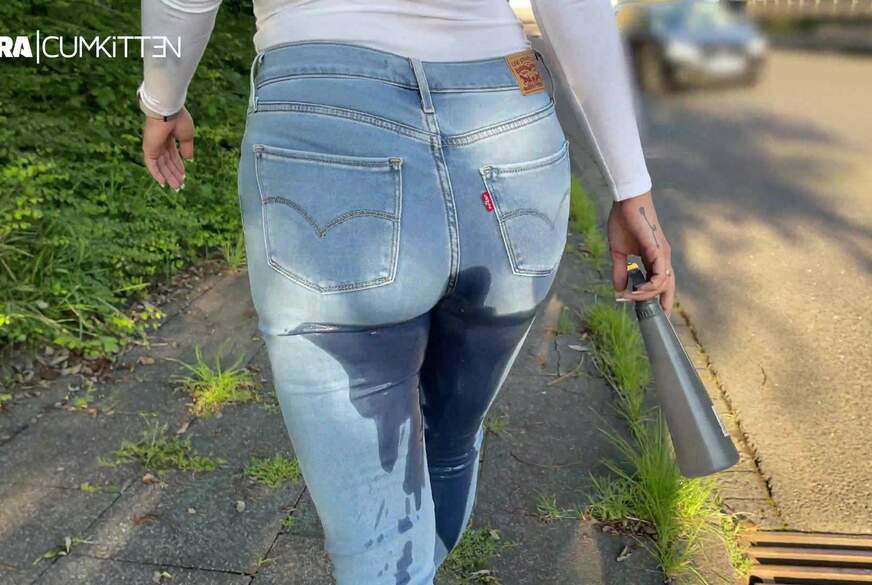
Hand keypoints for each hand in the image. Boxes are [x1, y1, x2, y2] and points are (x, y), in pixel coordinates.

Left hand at [142, 107, 193, 189]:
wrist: (169, 111)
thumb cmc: (179, 119)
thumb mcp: (187, 136)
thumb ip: (187, 149)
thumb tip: (189, 160)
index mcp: (169, 138)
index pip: (173, 155)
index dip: (179, 167)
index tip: (184, 177)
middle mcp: (160, 143)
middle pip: (167, 162)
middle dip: (174, 174)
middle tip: (180, 187)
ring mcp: (153, 146)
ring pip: (161, 165)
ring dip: (168, 176)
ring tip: (175, 187)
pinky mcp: (148, 148)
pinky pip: (151, 164)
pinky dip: (156, 174)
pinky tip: (163, 183)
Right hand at [607, 191, 675, 315]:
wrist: (627, 202)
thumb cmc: (624, 222)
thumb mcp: (619, 252)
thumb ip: (620, 271)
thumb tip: (618, 290)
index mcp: (654, 259)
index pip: (661, 284)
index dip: (659, 300)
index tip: (652, 315)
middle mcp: (663, 259)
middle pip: (668, 289)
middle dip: (663, 306)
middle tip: (652, 318)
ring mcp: (663, 256)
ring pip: (663, 285)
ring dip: (646, 295)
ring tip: (629, 296)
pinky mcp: (659, 251)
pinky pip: (660, 276)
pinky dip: (650, 286)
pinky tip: (637, 289)